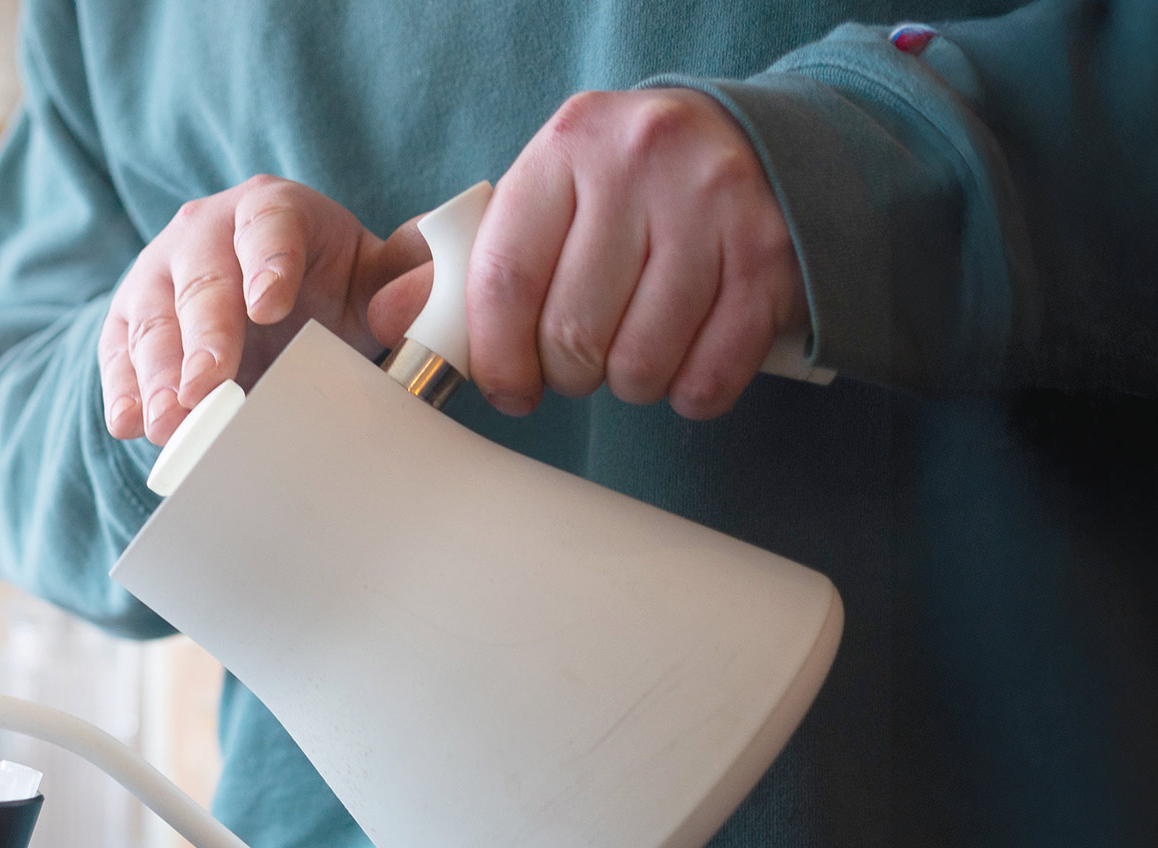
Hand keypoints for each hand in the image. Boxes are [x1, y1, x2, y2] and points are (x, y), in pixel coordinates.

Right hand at [101, 176, 424, 443]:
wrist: (275, 299)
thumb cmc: (326, 288)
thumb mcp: (373, 275)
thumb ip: (406, 277)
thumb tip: (417, 297)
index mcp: (272, 210)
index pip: (269, 227)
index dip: (268, 264)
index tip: (269, 307)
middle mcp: (206, 231)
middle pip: (201, 280)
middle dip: (203, 337)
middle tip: (208, 386)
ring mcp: (160, 273)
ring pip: (152, 319)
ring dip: (157, 374)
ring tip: (168, 421)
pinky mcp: (129, 320)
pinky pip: (119, 352)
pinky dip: (123, 389)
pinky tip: (129, 423)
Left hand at [371, 89, 807, 420]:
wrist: (746, 144)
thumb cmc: (622, 191)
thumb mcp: (540, 204)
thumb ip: (465, 266)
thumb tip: (386, 323)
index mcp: (565, 149)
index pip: (504, 279)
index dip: (495, 358)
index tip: (506, 389)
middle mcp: (640, 163)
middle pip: (572, 333)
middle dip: (565, 375)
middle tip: (575, 365)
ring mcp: (713, 205)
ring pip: (640, 361)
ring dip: (627, 385)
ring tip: (629, 355)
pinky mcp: (771, 254)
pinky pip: (710, 373)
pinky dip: (689, 393)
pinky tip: (683, 365)